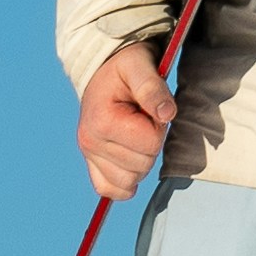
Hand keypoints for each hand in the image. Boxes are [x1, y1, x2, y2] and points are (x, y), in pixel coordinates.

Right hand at [77, 43, 174, 199]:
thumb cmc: (125, 67)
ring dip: (141, 161)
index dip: (158, 127)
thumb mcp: (140, 65)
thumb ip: (152, 88)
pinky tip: (130, 161)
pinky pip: (109, 190)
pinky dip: (125, 183)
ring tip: (135, 134)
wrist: (104, 69)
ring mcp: (88, 154)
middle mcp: (89, 142)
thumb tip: (167, 114)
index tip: (149, 110)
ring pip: (130, 182)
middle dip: (150, 144)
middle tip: (142, 120)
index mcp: (102, 121)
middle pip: (142, 165)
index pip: (149, 144)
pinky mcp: (90, 162)